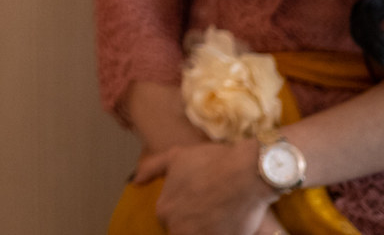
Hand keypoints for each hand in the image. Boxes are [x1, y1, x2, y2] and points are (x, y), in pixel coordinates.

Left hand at [147, 140, 274, 234]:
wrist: (248, 173)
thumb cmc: (212, 162)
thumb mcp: (176, 157)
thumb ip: (152, 169)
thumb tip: (135, 181)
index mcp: (164, 211)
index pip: (168, 220)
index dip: (185, 211)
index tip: (198, 204)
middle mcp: (177, 229)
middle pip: (182, 231)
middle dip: (195, 223)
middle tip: (211, 210)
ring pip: (198, 234)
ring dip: (207, 229)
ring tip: (219, 218)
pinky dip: (220, 233)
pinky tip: (227, 225)